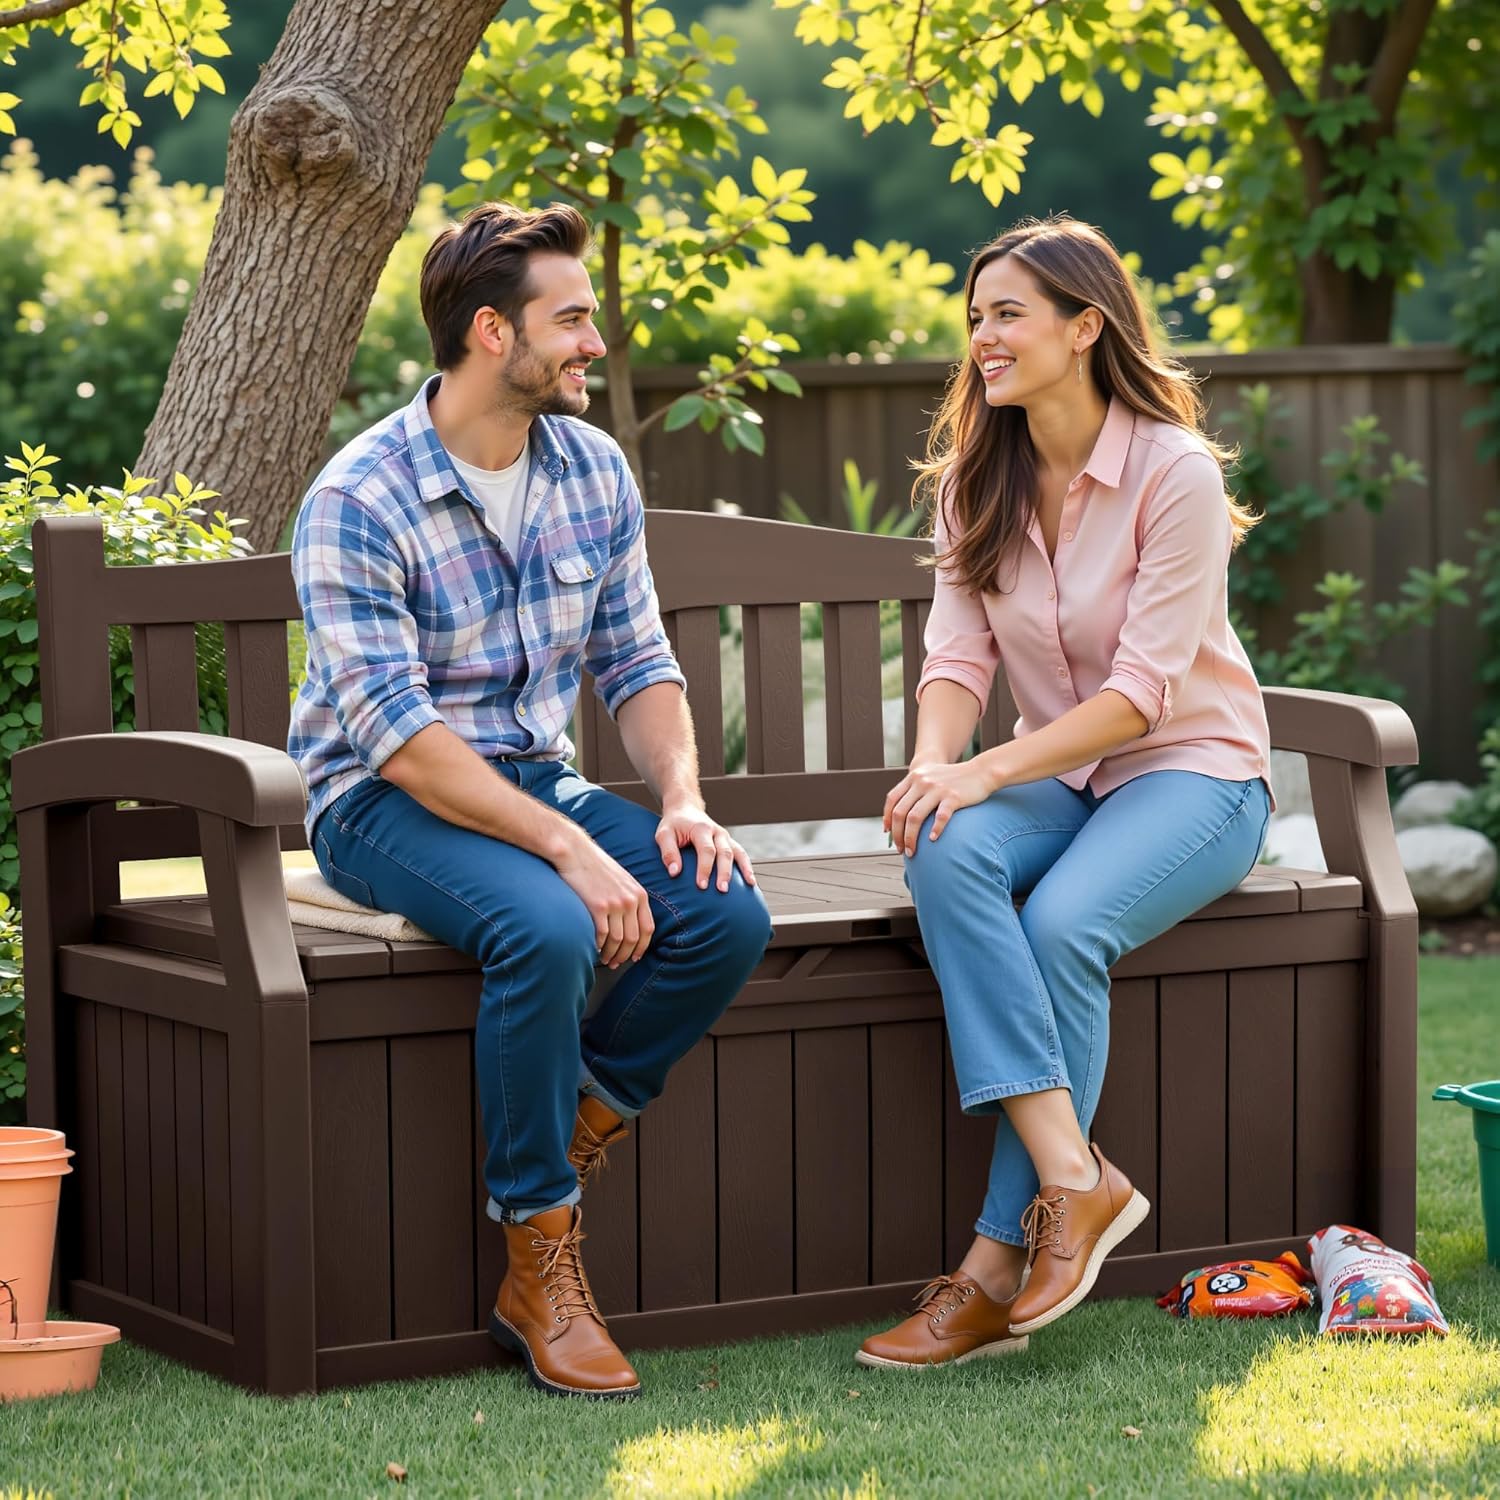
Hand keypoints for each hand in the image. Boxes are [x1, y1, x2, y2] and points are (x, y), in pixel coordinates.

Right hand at [552, 830, 654, 968]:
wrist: (575, 852)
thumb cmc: (594, 865)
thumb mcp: (622, 879)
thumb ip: (629, 898)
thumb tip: (628, 922)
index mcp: (639, 894)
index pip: (648, 928)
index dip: (642, 947)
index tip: (634, 956)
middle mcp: (630, 900)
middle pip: (633, 938)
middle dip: (625, 955)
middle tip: (616, 963)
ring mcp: (615, 903)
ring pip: (619, 941)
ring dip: (612, 955)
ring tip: (604, 960)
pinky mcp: (598, 906)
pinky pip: (603, 936)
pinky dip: (600, 947)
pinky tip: (595, 949)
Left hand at [655, 801, 755, 891]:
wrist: (685, 809)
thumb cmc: (674, 824)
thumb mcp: (664, 835)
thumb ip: (668, 852)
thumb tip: (674, 872)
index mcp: (701, 828)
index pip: (706, 850)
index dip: (705, 868)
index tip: (702, 886)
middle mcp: (717, 832)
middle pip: (725, 853)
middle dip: (724, 873)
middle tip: (722, 890)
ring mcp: (725, 836)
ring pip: (737, 852)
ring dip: (744, 869)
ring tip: (749, 885)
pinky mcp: (728, 842)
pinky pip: (741, 853)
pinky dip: (747, 866)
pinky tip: (751, 881)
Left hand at [884, 758, 997, 855]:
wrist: (981, 771)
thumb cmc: (955, 780)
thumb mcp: (931, 777)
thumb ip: (917, 789)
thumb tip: (903, 814)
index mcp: (914, 777)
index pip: (892, 799)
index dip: (887, 817)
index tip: (888, 832)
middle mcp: (922, 782)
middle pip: (900, 812)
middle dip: (897, 834)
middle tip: (900, 848)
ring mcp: (937, 789)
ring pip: (915, 817)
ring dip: (910, 838)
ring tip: (912, 852)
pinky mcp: (953, 797)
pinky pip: (941, 817)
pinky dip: (935, 830)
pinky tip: (932, 840)